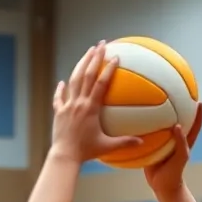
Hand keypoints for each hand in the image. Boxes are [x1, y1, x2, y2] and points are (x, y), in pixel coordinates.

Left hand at [50, 42, 143, 162]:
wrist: (64, 156)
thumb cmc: (86, 152)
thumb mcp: (107, 146)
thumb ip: (125, 142)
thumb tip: (143, 142)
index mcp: (91, 108)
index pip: (101, 83)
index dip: (109, 69)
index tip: (116, 57)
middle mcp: (78, 103)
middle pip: (86, 75)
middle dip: (95, 58)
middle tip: (101, 45)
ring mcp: (67, 106)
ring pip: (73, 81)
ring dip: (80, 65)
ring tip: (87, 53)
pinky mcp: (58, 113)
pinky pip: (59, 98)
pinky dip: (60, 89)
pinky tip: (62, 82)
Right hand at [143, 103, 201, 197]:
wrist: (161, 186)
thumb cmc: (174, 172)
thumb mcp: (181, 157)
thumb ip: (181, 142)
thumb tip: (176, 125)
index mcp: (184, 141)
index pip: (194, 124)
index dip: (198, 113)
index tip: (199, 101)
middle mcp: (174, 140)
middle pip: (177, 121)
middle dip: (178, 110)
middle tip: (176, 96)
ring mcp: (162, 144)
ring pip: (161, 129)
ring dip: (158, 119)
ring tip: (153, 105)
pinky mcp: (152, 149)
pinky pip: (148, 138)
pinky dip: (144, 131)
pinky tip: (136, 124)